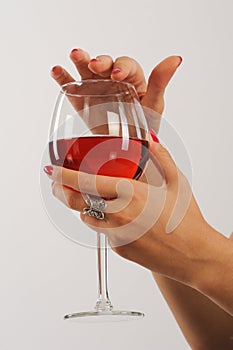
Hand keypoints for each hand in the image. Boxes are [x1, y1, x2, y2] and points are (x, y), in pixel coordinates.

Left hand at [44, 137, 206, 286]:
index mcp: (130, 193)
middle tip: (58, 186)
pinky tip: (126, 222)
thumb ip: (161, 157)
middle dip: (62, 192)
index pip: (86, 182)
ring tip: (100, 202)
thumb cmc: (188, 220)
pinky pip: (104, 233)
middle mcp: (119, 214)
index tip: (51, 170)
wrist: (195, 256)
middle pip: (77, 203)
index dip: (64, 175)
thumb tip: (151, 140)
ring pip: (89, 219)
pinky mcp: (119, 249)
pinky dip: (107, 224)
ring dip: (87, 209)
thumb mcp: (177, 182)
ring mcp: (117, 235)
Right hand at [51, 48, 181, 130]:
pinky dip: (63, 77)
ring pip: (87, 70)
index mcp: (132, 80)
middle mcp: (113, 80)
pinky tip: (57, 71)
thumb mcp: (153, 106)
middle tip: (96, 65)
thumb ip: (160, 82)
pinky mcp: (82, 100)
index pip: (126, 66)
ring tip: (75, 56)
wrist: (127, 153)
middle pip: (105, 64)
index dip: (122, 67)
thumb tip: (176, 59)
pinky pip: (72, 87)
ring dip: (81, 60)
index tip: (117, 76)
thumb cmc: (144, 128)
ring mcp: (96, 89)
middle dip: (100, 61)